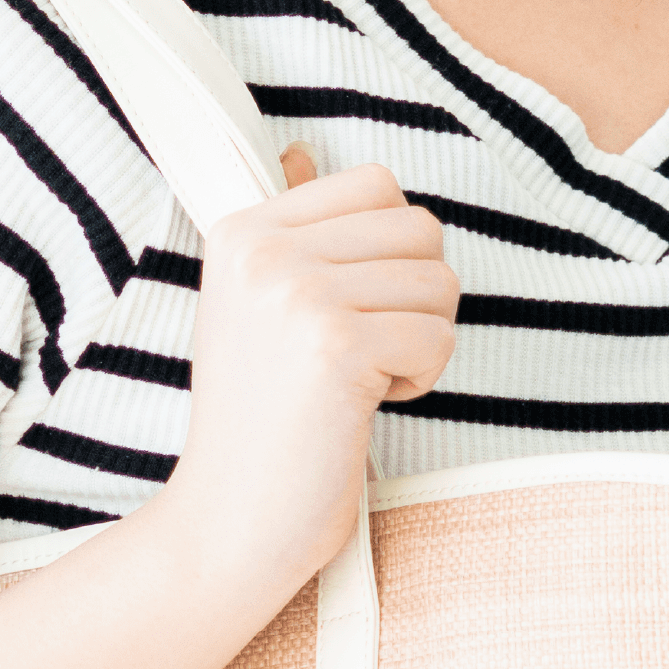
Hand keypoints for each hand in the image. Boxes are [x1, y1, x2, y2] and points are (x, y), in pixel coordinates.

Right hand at [158, 146, 459, 590]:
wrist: (230, 517)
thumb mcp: (252, 306)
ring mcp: (298, 294)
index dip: (388, 252)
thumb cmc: (258, 420)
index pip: (375, 184)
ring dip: (421, 341)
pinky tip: (364, 407)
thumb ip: (287, 229)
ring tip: (361, 380)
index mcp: (242, 229)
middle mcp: (264, 250)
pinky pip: (438, 337)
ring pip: (439, 281)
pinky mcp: (337, 346)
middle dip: (414, 297)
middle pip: (419, 227)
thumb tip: (302, 151)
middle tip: (362, 351)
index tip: (344, 309)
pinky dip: (419, 382)